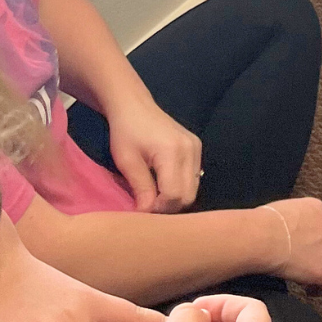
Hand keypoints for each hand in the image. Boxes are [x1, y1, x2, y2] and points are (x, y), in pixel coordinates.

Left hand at [107, 95, 202, 212]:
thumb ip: (141, 188)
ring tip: (155, 196)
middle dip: (168, 207)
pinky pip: (194, 178)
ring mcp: (196, 148)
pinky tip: (164, 185)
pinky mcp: (196, 148)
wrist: (134, 105)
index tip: (141, 210)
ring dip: (175, 199)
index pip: (174, 195)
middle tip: (148, 205)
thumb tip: (146, 215)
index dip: (158, 209)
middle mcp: (191, 150)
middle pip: (188, 196)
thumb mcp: (127, 161)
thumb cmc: (125, 131)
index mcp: (172, 152)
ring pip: (193, 189)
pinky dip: (181, 187)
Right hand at [262, 196, 321, 289]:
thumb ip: (294, 217)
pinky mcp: (321, 270)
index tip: (308, 245)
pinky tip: (310, 290)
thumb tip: (285, 227)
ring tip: (310, 278)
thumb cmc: (263, 223)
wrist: (263, 237)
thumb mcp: (284, 209)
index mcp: (318, 209)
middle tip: (310, 261)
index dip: (318, 237)